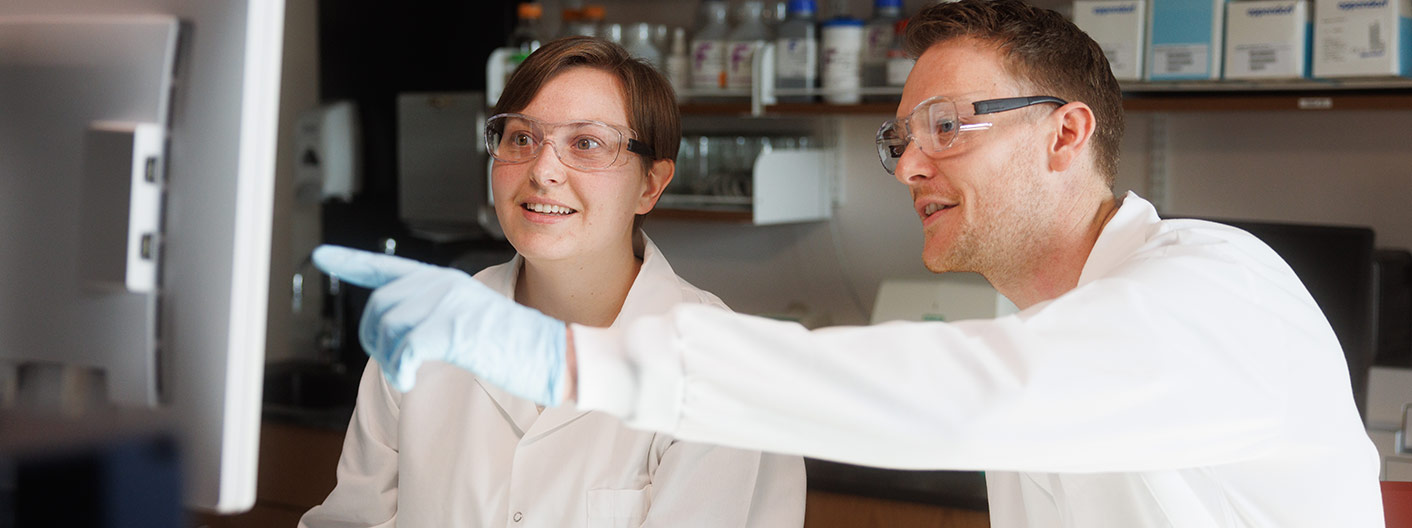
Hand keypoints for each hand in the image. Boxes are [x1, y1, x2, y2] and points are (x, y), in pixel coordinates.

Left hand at [311, 245, 568, 404]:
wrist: (550, 353)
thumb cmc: (515, 345)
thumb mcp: (470, 320)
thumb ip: (435, 316)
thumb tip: (399, 333)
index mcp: (443, 281)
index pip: (388, 267)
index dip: (352, 262)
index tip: (322, 255)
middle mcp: (440, 285)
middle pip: (378, 308)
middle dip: (374, 341)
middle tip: (394, 364)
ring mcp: (445, 304)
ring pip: (386, 330)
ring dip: (388, 359)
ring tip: (407, 372)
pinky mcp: (450, 328)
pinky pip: (403, 349)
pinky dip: (400, 369)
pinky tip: (409, 378)